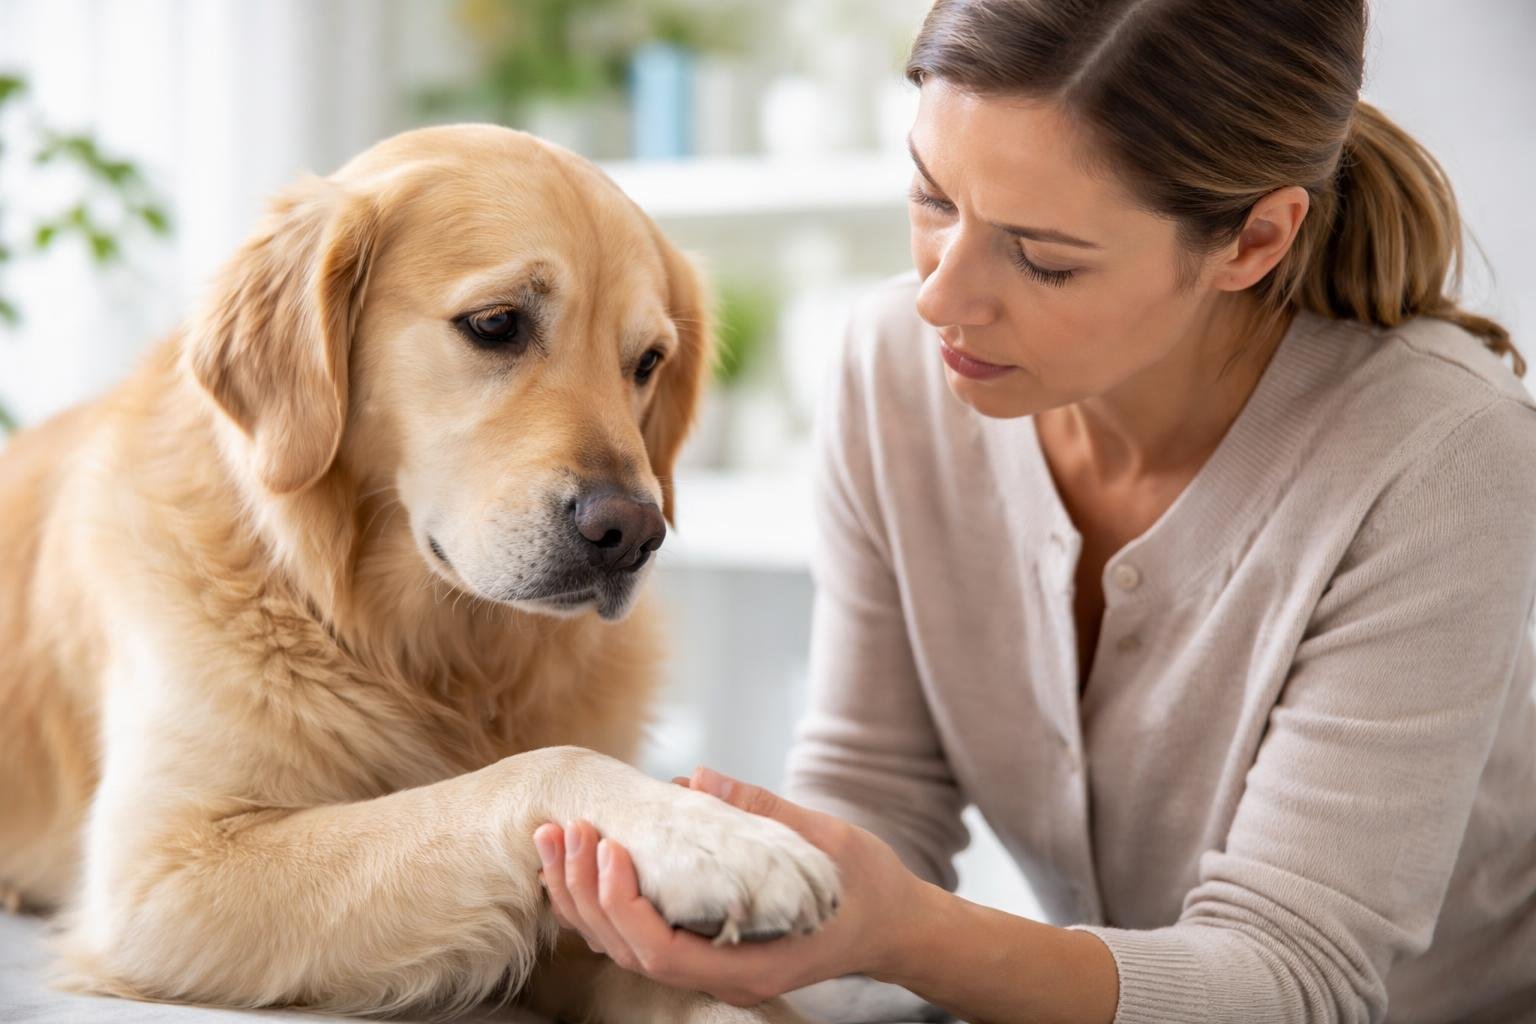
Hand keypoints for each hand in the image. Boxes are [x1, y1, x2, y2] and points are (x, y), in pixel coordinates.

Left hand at [532, 767, 929, 1007]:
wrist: (892, 926)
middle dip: (587, 892)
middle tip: (567, 830)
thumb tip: (696, 776)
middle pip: (630, 953)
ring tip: (557, 839)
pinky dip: (604, 902)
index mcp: (754, 963)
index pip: (663, 954)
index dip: (624, 904)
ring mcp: (712, 969)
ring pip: (625, 950)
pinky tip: (582, 863)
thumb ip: (763, 812)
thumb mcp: (828, 840)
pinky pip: (639, 937)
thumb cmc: (867, 887)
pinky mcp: (705, 949)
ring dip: (583, 896)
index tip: (609, 848)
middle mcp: (724, 976)